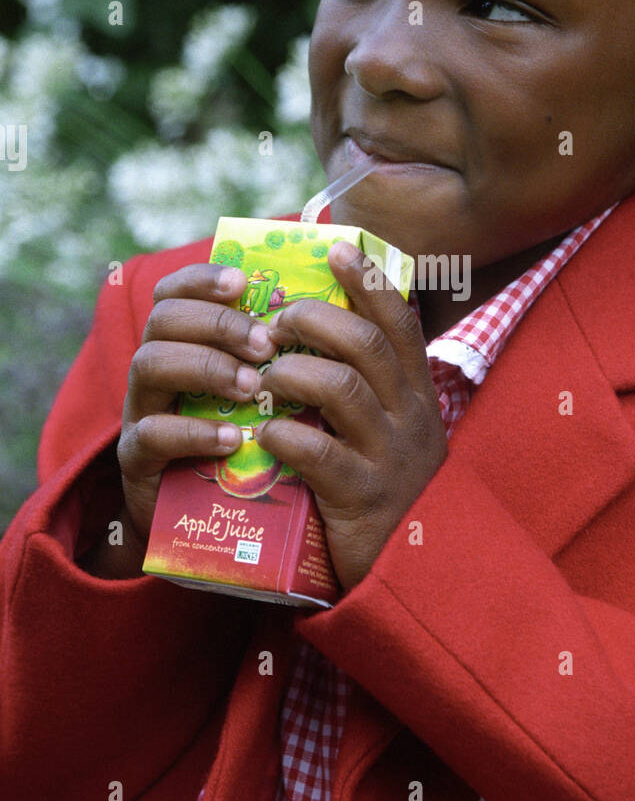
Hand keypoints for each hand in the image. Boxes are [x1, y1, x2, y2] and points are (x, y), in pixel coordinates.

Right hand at [117, 264, 276, 550]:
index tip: (242, 281)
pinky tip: (233, 439)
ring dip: (205, 367)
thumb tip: (332, 308)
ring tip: (252, 386)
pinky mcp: (137, 461)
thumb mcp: (260, 395)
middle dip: (216, 323)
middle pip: (163, 320)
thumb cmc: (244, 443)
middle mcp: (155, 371)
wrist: (207, 521)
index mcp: (181, 344)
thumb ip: (278, 355)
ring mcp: (140, 413)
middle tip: (265, 343)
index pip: (175, 292)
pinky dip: (193, 432)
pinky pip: (151, 435)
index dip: (202, 279)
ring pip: (148, 365)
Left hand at [254, 241, 447, 592]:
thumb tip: (322, 332)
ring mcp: (388, 457)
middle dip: (315, 320)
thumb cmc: (390, 490)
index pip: (399, 322)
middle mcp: (410, 418)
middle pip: (366, 344)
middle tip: (277, 320)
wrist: (414, 571)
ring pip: (342, 388)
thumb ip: (371, 386)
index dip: (368, 280)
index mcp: (417, 395)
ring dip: (294, 371)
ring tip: (266, 375)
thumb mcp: (394, 431)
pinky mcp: (361, 498)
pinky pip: (318, 452)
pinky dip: (283, 435)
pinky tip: (262, 433)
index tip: (336, 248)